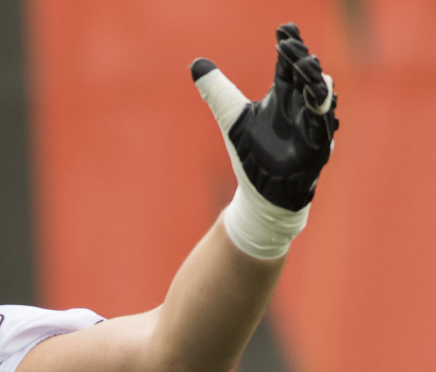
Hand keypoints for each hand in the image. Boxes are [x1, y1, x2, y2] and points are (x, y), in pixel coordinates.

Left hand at [192, 23, 338, 257]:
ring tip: (305, 67)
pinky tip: (317, 100)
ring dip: (315, 79)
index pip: (288, 63)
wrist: (261, 192)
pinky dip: (321, 112)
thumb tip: (196, 63)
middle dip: (302, 58)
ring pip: (322, 94)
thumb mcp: (231, 116)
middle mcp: (300, 105)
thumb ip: (216, 90)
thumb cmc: (250, 153)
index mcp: (283, 95)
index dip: (289, 45)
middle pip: (308, 73)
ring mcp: (312, 124)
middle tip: (290, 45)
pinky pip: (325, 124)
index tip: (284, 28)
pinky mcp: (318, 145)